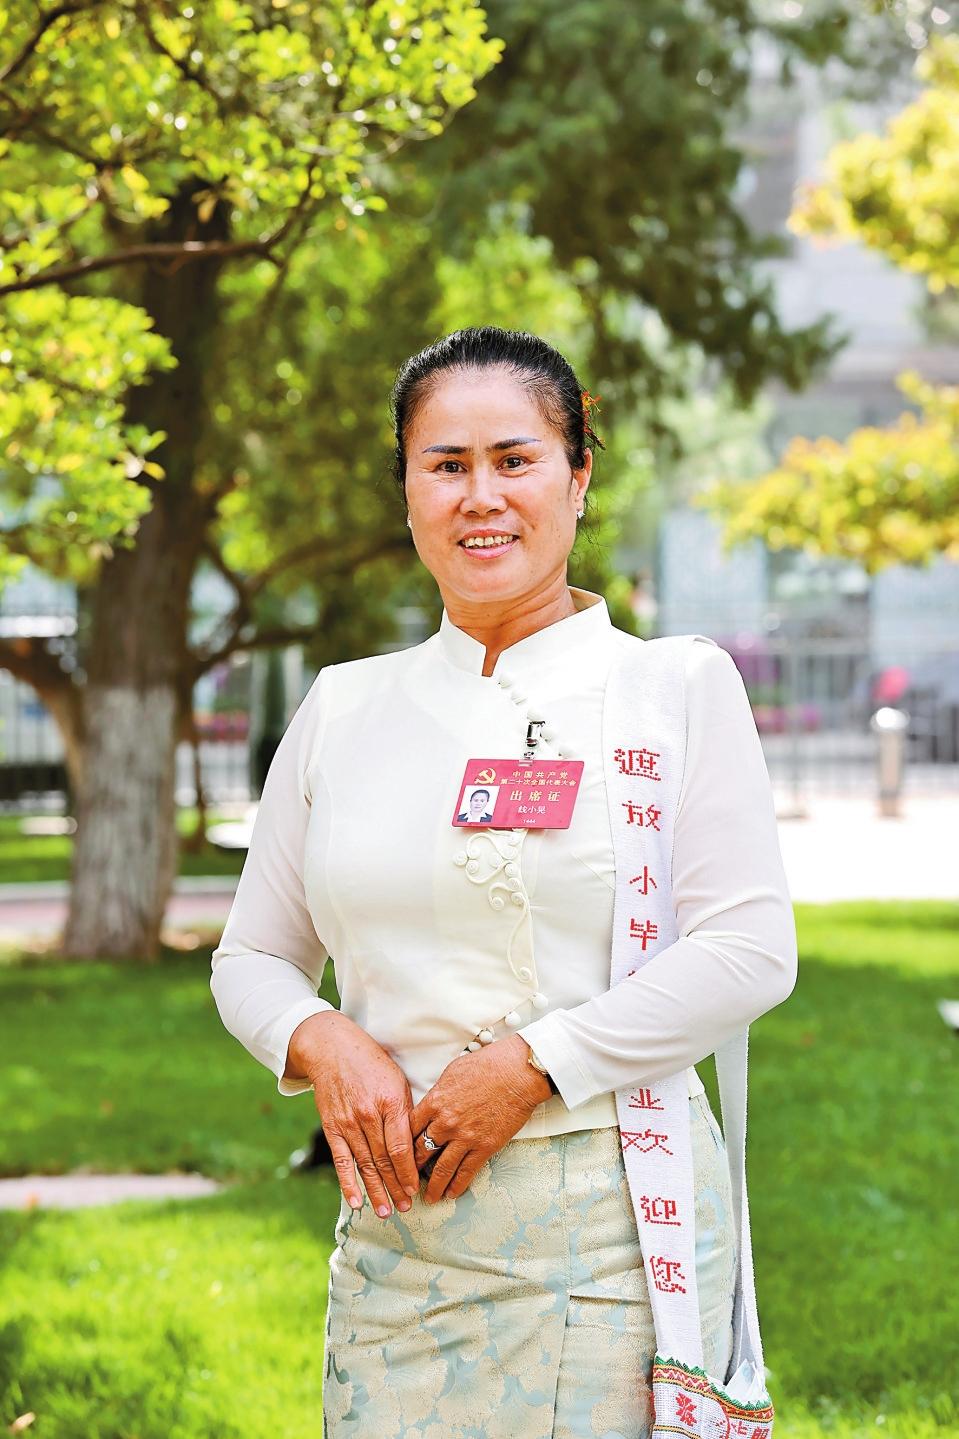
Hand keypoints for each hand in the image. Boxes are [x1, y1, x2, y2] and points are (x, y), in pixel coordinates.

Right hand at [288, 1011, 419, 1218]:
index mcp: (390, 1102)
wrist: (332, 1049)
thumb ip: (406, 1111)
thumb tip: (419, 1143)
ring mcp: (348, 1123)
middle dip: (396, 1187)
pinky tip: (356, 1202)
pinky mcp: (332, 1127)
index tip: (417, 1189)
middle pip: (385, 1160)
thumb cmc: (372, 1063)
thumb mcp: (397, 1080)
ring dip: (376, 1191)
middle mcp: (369, 1115)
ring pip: (365, 1164)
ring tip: (387, 1212)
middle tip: (406, 1208)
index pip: (401, 1147)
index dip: (409, 1172)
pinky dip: (348, 1183)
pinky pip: (342, 1160)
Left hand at [408, 1035, 551, 1203]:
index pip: (409, 1129)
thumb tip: (432, 1103)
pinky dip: (457, 1185)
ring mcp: (465, 1137)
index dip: (403, 1143)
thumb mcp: (452, 1072)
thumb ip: (438, 1092)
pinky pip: (466, 1172)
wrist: (517, 1073)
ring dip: (432, 1186)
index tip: (400, 1153)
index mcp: (434, 1102)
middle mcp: (445, 1123)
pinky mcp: (484, 1146)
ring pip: (441, 1168)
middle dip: (412, 1168)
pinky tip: (451, 1194)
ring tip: (428, 1198)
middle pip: (420, 1151)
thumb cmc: (487, 1065)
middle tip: (407, 1179)